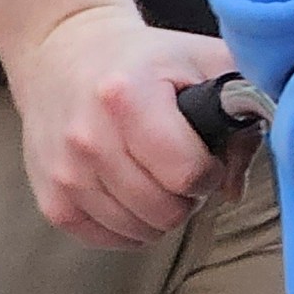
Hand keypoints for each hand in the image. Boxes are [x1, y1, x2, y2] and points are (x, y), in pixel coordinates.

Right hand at [5, 3, 238, 247]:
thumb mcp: (205, 62)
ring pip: (140, 232)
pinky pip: (109, 240)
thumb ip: (242, 116)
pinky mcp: (51, 200)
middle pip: (166, 211)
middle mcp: (88, 137)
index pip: (188, 173)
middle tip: (178, 164)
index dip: (209, 170)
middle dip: (186, 195)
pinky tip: (128, 189)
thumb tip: (233, 189)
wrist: (64, 52)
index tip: (203, 153)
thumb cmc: (144, 61)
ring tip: (152, 172)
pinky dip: (128, 225)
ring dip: (158, 212)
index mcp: (128, 97)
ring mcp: (65, 172)